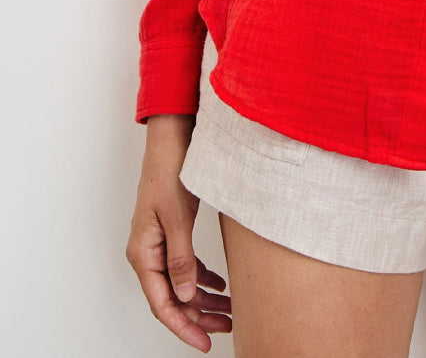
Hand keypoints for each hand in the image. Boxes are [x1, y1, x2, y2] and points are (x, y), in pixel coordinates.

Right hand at [125, 118, 231, 351]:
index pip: (162, 303)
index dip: (184, 326)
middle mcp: (148, 252)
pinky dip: (202, 277)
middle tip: (228, 327)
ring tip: (230, 310)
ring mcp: (158, 242)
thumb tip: (184, 296)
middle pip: (172, 297)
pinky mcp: (171, 231)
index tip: (206, 342)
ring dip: (203, 299)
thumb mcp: (178, 217)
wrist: (172, 138)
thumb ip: (181, 258)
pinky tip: (220, 285)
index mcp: (143, 253)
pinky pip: (184, 265)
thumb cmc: (171, 171)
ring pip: (180, 283)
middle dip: (199, 316)